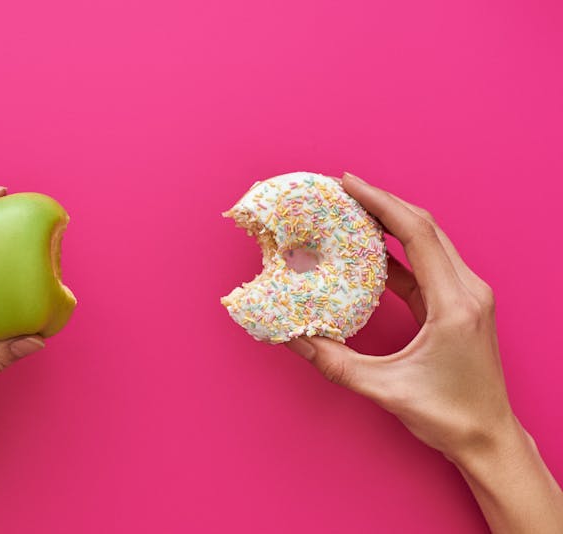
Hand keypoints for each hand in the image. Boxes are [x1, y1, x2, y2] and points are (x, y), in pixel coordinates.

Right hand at [287, 173, 562, 533]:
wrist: (487, 437)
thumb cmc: (447, 415)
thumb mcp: (383, 388)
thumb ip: (333, 361)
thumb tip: (292, 337)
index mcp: (454, 304)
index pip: (417, 234)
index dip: (381, 203)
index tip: (348, 183)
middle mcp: (468, 291)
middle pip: (425, 227)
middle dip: (383, 203)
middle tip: (343, 190)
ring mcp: (468, 296)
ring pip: (429, 241)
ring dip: (392, 222)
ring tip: (354, 211)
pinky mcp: (460, 305)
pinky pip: (427, 265)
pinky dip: (398, 251)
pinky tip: (371, 250)